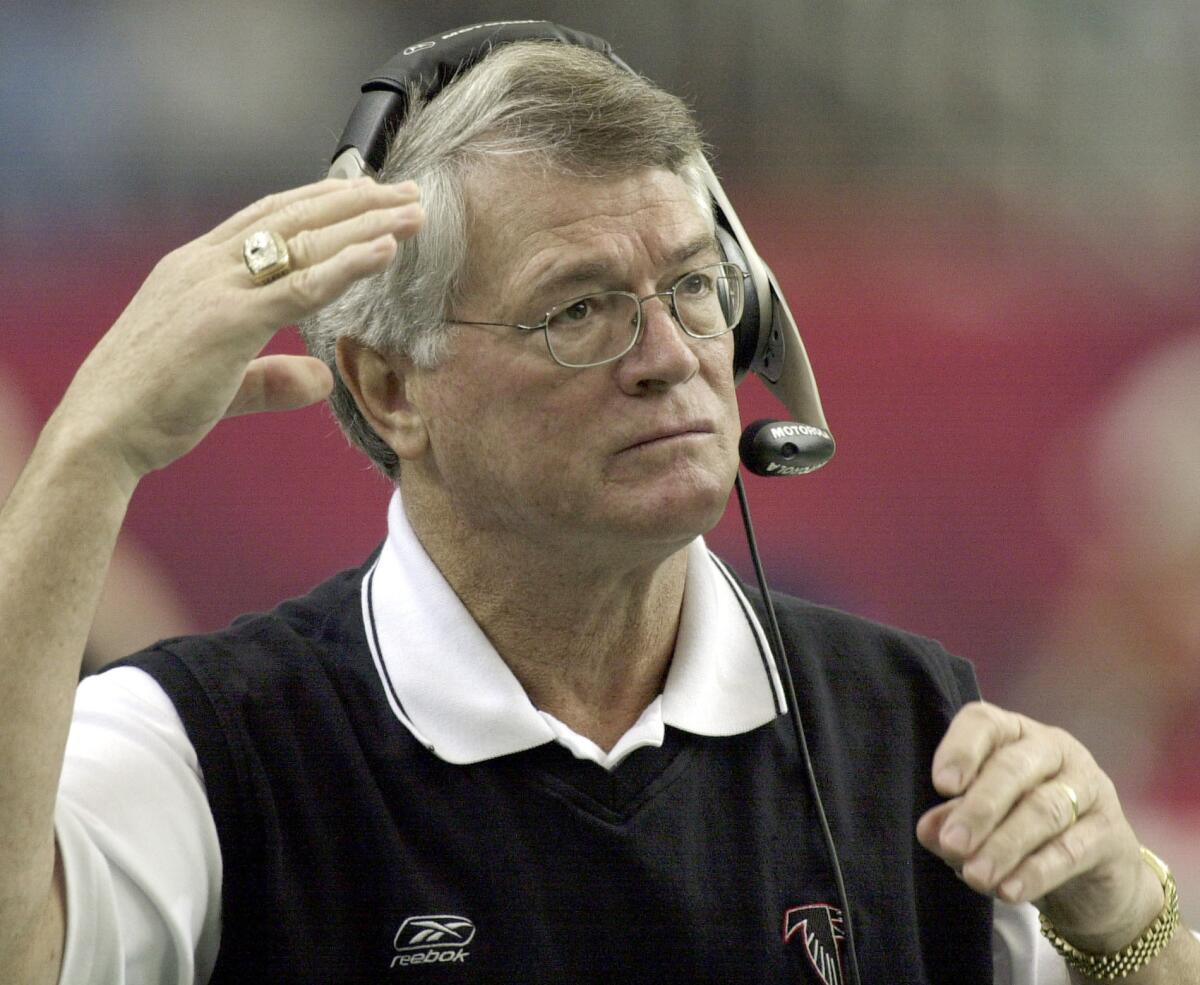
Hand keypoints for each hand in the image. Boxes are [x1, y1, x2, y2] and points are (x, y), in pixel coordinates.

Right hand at [51, 177, 422, 480]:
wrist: (101, 429)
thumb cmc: (150, 407)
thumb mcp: (222, 384)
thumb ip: (273, 379)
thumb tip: (322, 379)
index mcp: (196, 268)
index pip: (267, 217)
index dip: (319, 200)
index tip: (364, 190)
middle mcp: (207, 264)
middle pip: (296, 217)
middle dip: (358, 200)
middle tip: (410, 190)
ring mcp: (217, 287)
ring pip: (306, 242)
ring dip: (368, 221)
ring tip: (416, 208)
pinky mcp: (230, 320)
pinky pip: (302, 285)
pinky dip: (349, 262)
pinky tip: (387, 247)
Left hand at [916, 701, 1163, 951]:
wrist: (1091, 876)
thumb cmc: (1021, 830)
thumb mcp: (981, 822)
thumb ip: (953, 819)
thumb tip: (929, 830)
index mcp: (1013, 733)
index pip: (984, 723)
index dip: (961, 750)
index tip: (941, 786)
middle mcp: (1054, 749)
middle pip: (1013, 768)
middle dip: (979, 808)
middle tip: (952, 844)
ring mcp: (1089, 786)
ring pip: (1043, 810)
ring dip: (1004, 845)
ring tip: (975, 876)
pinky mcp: (1111, 832)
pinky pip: (1071, 849)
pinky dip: (1036, 871)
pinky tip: (1009, 891)